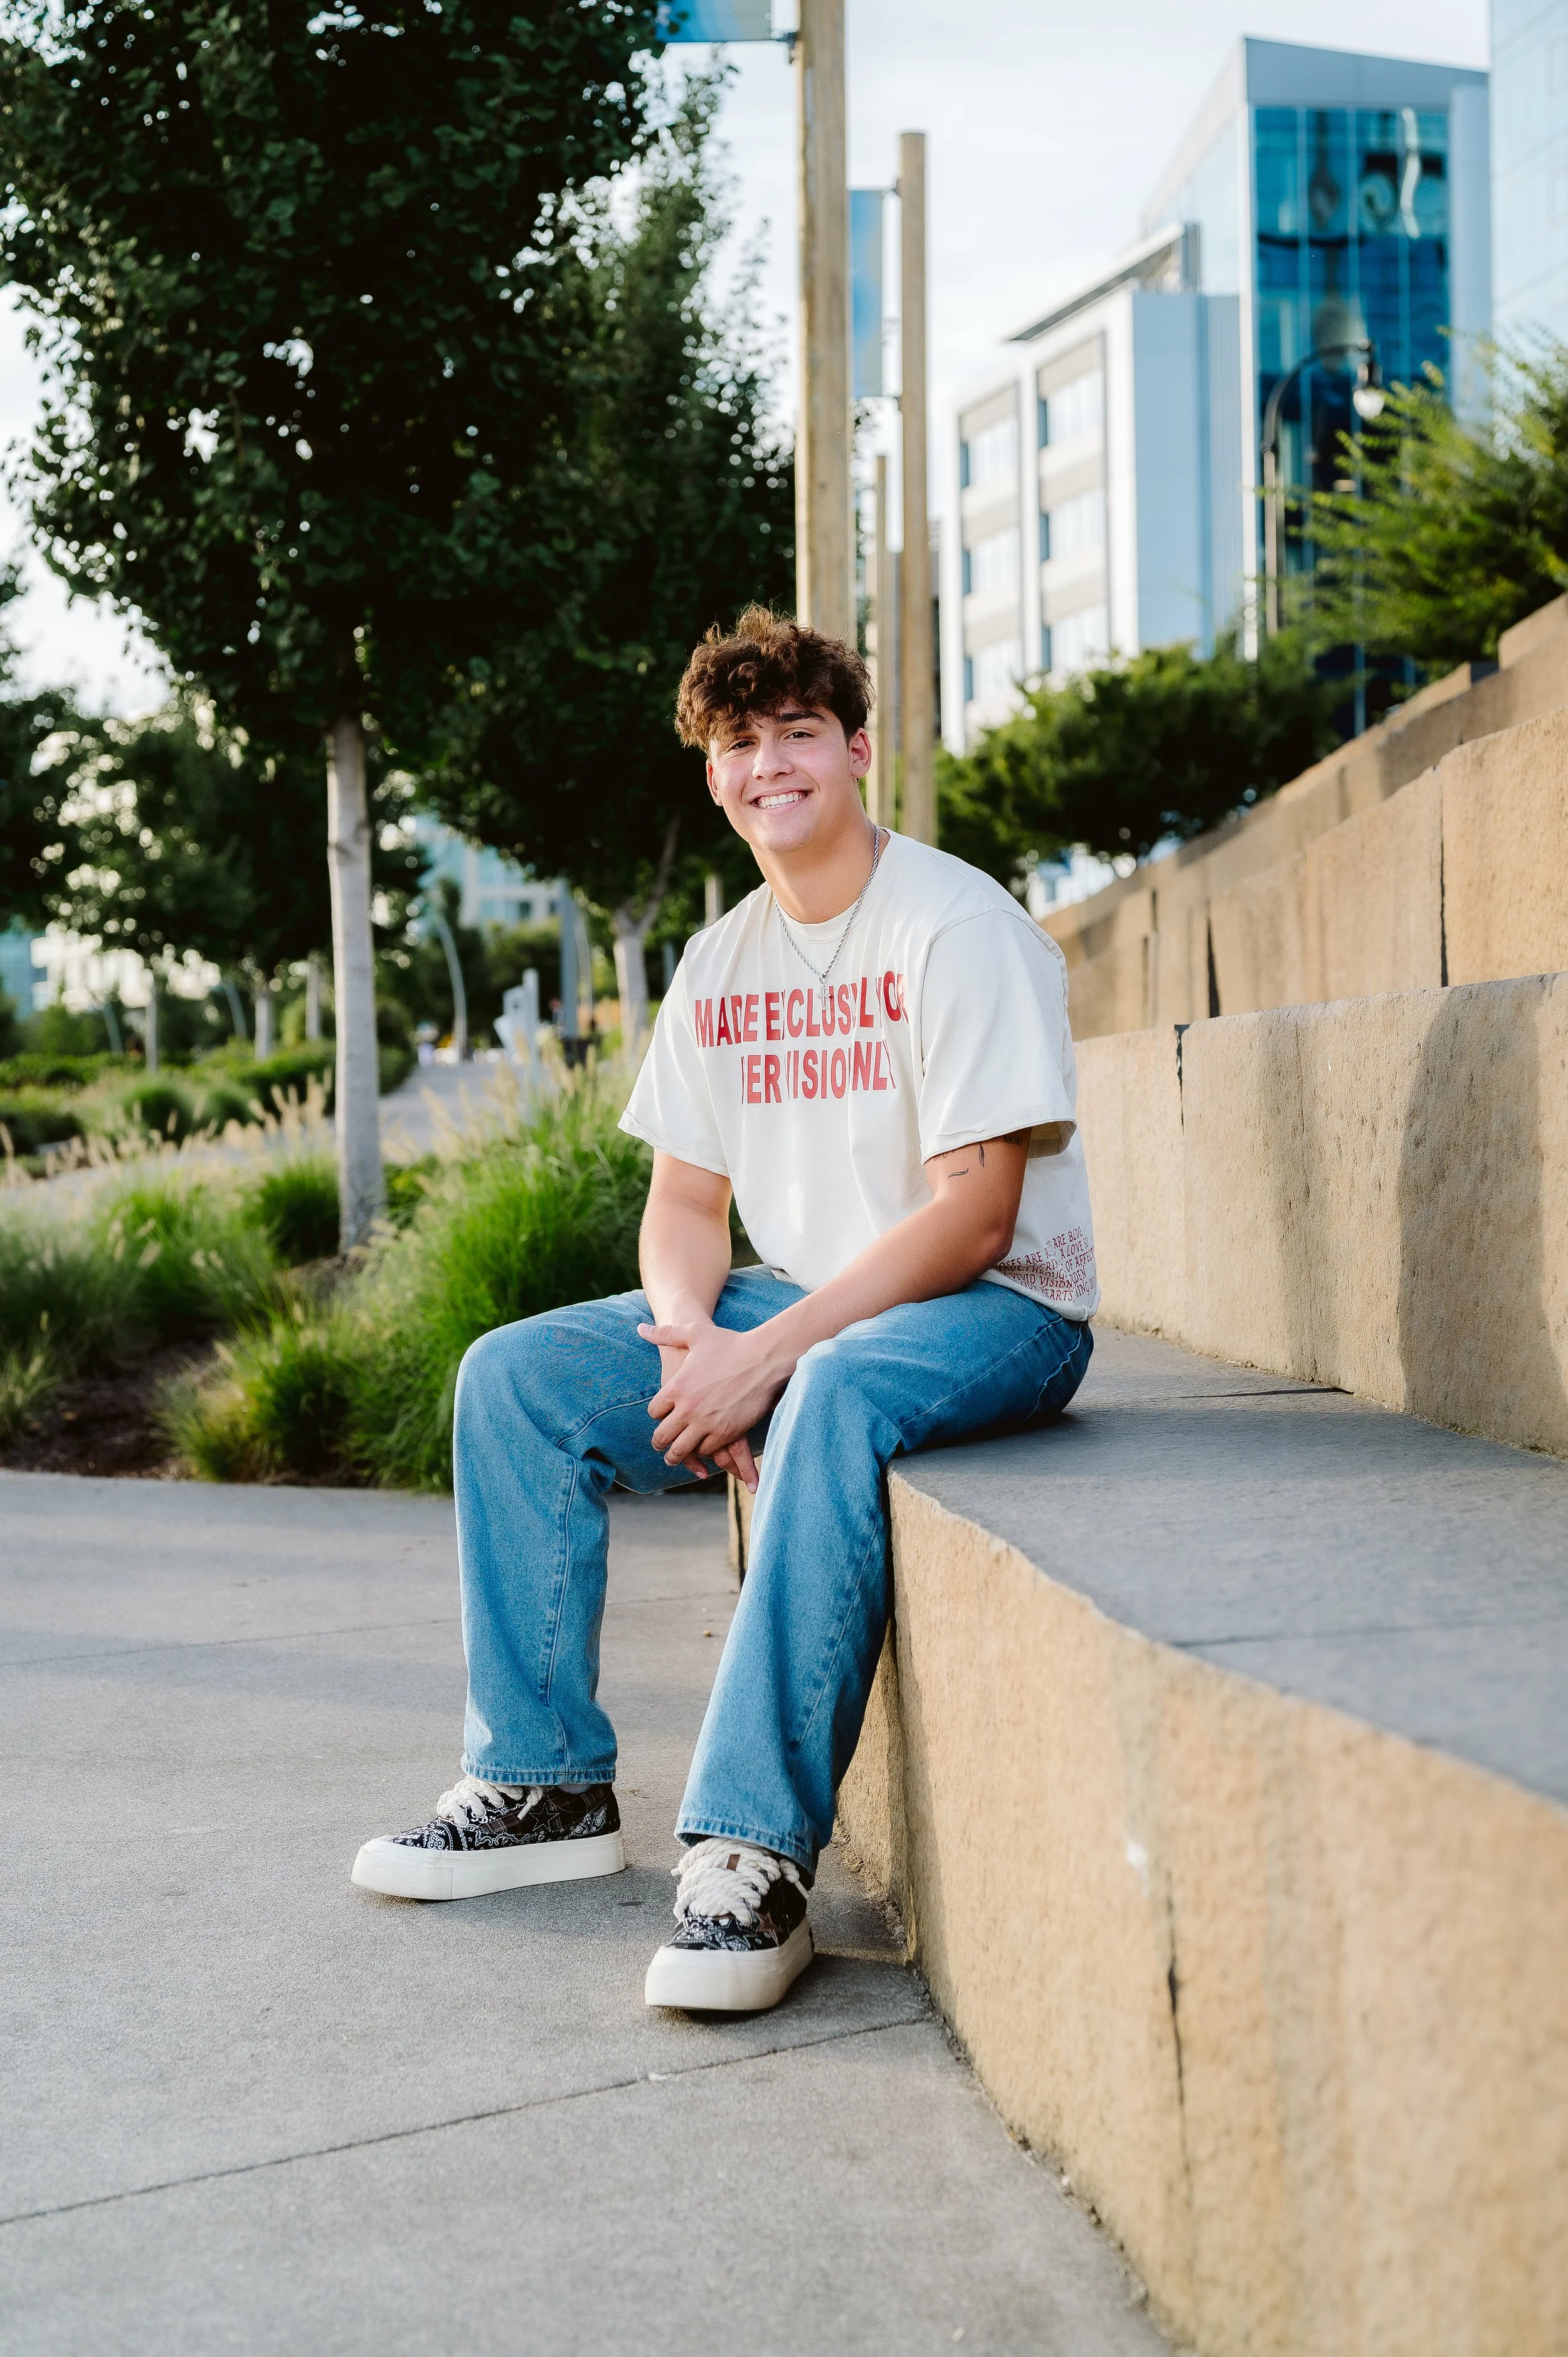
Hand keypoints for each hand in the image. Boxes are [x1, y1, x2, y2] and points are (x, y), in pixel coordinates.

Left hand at [637, 1318, 792, 1491]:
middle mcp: (688, 1408)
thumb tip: (641, 1329)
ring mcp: (706, 1423)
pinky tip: (702, 1447)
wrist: (764, 1358)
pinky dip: (703, 1450)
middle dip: (659, 1444)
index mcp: (677, 1387)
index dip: (656, 1415)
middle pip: (662, 1436)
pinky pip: (706, 1450)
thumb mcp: (694, 1333)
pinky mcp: (726, 1433)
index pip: (654, 1412)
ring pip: (681, 1450)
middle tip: (660, 1447)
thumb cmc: (730, 1343)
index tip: (661, 1417)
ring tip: (675, 1456)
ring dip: (677, 1455)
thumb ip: (665, 1333)